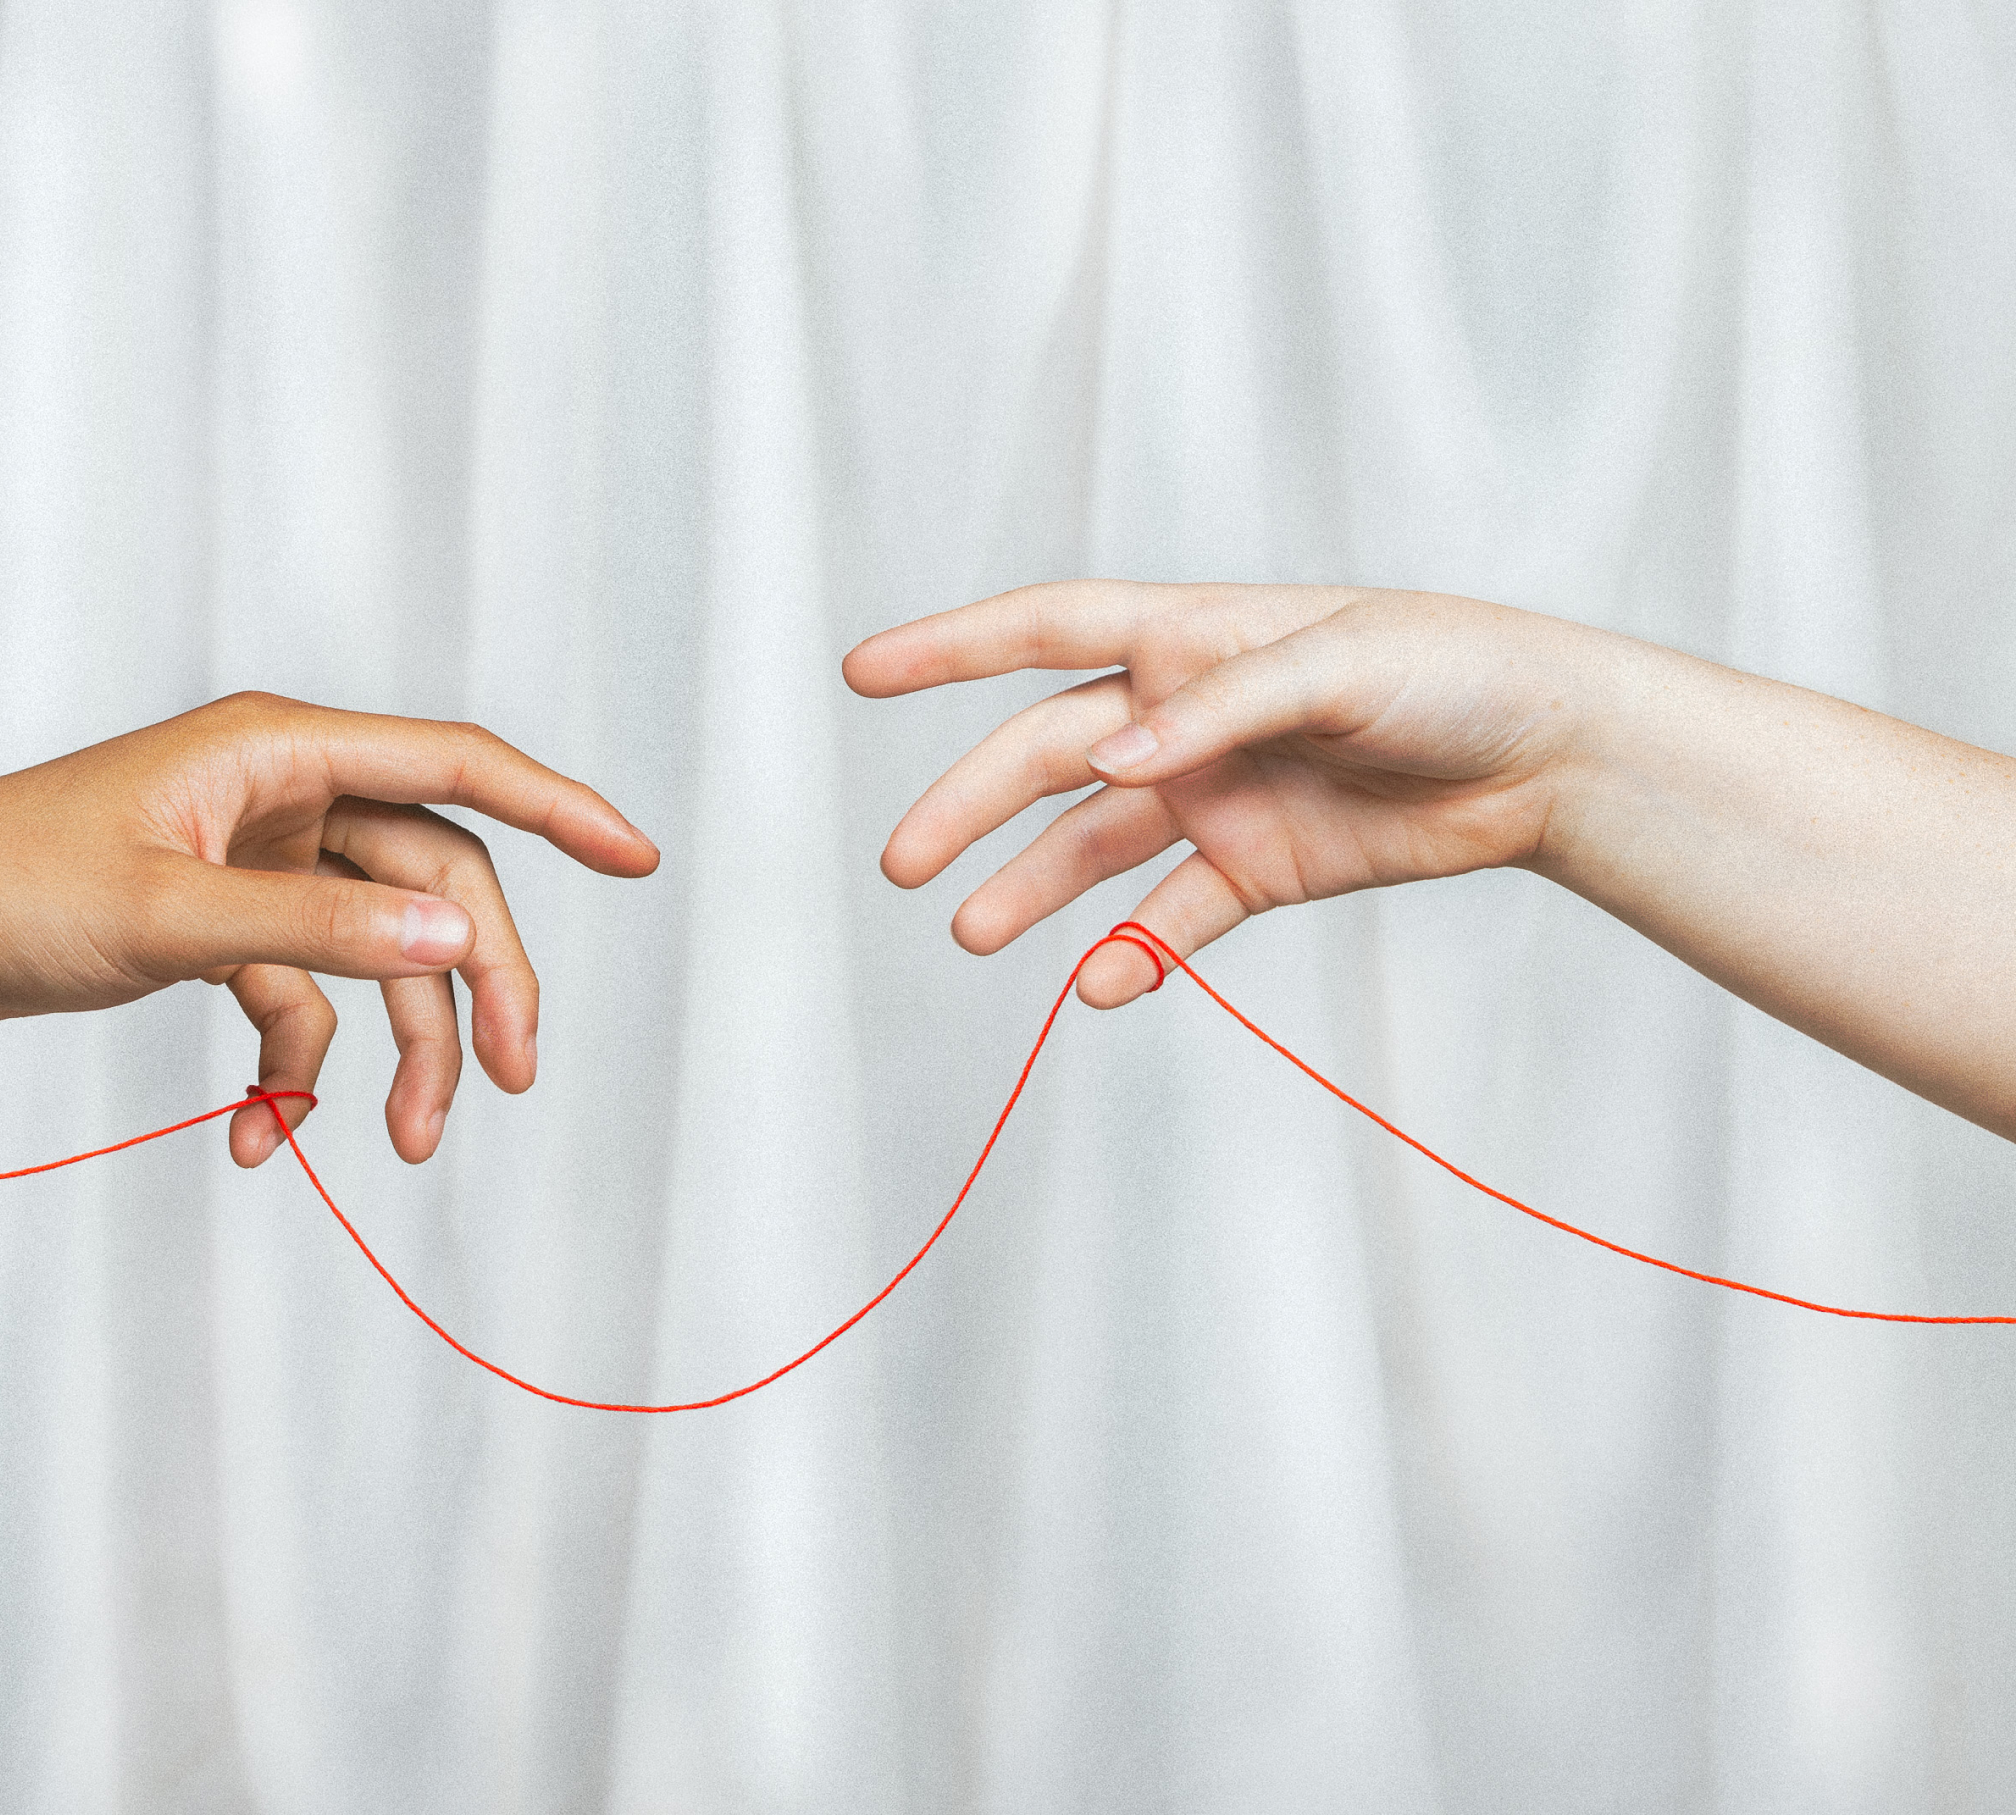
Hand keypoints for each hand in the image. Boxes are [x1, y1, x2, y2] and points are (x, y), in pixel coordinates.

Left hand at [0, 692, 659, 1165]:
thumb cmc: (2, 887)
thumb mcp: (167, 916)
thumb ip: (316, 930)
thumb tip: (457, 933)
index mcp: (279, 750)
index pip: (456, 767)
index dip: (560, 808)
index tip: (640, 858)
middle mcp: (283, 795)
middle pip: (432, 884)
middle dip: (474, 986)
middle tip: (506, 1082)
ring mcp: (256, 862)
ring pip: (376, 953)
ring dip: (393, 1050)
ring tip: (395, 1144)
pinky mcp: (222, 924)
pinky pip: (299, 998)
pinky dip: (293, 1067)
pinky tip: (255, 1135)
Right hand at [843, 582, 1614, 1005]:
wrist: (1552, 755)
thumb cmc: (1454, 669)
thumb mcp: (1337, 663)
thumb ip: (1215, 708)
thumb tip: (1110, 762)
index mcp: (1190, 634)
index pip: (1046, 630)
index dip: (951, 649)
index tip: (862, 674)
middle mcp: (1184, 716)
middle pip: (1048, 756)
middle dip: (970, 804)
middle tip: (904, 864)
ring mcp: (1214, 795)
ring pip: (1092, 847)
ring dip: (1030, 888)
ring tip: (971, 933)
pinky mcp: (1255, 869)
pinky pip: (1170, 918)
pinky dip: (1131, 954)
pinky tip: (1096, 986)